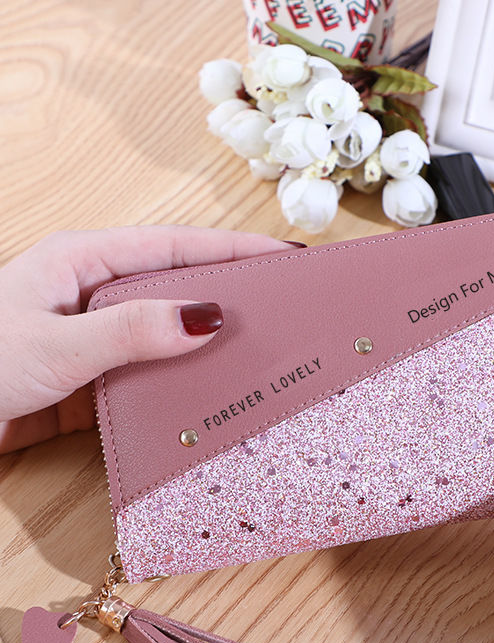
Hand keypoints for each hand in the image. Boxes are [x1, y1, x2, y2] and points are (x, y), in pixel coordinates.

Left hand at [0, 227, 296, 452]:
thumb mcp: (56, 342)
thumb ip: (131, 330)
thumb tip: (206, 318)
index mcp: (83, 263)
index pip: (175, 246)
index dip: (234, 248)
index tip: (286, 256)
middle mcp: (94, 295)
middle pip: (179, 285)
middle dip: (232, 292)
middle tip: (287, 304)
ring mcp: (97, 339)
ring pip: (168, 334)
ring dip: (209, 344)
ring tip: (262, 350)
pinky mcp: (94, 380)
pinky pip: (151, 376)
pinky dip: (181, 384)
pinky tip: (212, 394)